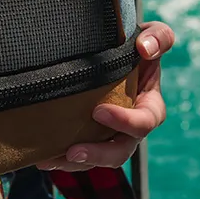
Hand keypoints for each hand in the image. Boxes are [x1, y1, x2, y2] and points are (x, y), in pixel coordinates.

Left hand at [37, 21, 175, 171]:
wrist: (109, 51)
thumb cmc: (135, 45)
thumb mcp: (151, 36)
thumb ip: (157, 37)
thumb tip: (145, 48)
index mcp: (149, 107)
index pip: (145, 122)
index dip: (125, 122)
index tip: (99, 111)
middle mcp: (131, 127)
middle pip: (120, 151)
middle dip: (98, 154)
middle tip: (73, 150)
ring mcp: (110, 136)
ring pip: (96, 159)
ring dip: (74, 162)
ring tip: (50, 159)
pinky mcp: (90, 138)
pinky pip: (78, 156)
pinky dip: (60, 158)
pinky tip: (42, 156)